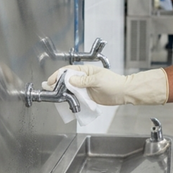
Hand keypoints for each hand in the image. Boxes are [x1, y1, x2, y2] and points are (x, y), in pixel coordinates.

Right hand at [46, 65, 168, 105]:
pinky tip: (65, 101)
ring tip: (55, 96)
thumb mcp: (97, 80)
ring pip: (70, 89)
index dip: (58, 75)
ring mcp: (84, 88)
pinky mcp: (86, 96)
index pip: (68, 71)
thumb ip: (83, 81)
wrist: (123, 93)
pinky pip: (76, 97)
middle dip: (58, 84)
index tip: (51, 80)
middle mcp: (83, 79)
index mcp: (86, 71)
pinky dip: (70, 98)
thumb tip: (70, 81)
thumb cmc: (114, 83)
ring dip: (63, 92)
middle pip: (67, 80)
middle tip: (49, 89)